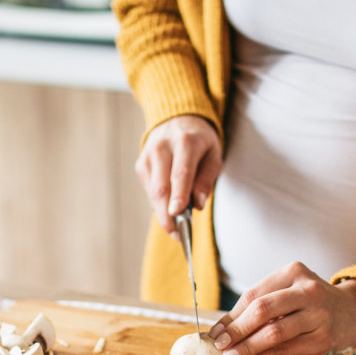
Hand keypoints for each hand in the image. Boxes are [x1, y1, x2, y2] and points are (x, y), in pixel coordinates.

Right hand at [135, 115, 222, 236]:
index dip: (178, 195)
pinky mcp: (141, 164)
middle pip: (162, 187)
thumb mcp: (214, 156)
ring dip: (164, 213)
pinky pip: (150, 190)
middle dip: (168, 215)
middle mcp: (163, 148)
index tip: (177, 214)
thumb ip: (207, 180)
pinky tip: (170, 207)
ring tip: (177, 228)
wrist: (176, 119)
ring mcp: (148, 156)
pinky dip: (160, 204)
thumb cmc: (200, 141)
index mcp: (185, 143)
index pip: (180, 173)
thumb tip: (198, 204)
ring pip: (153, 192)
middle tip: (178, 236)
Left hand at [209, 264, 355, 354]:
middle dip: (236, 330)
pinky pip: (286, 350)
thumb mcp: (290, 291)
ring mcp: (318, 315)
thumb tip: (223, 329)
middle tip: (219, 345)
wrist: (355, 312)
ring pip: (274, 333)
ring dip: (247, 347)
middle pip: (262, 311)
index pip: (254, 295)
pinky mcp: (324, 339)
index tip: (215, 332)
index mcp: (294, 272)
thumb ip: (261, 305)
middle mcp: (308, 291)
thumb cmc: (313, 303)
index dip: (231, 316)